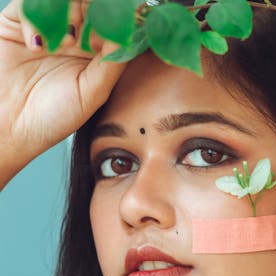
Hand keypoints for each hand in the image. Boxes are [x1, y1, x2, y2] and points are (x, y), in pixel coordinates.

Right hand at [0, 0, 125, 183]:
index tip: (121, 20)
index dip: (116, 17)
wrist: (10, 128)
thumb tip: (128, 36)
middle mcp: (73, 36)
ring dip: (68, 13)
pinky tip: (38, 46)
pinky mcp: (15, 24)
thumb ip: (112, 64)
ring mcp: (45, 27)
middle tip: (90, 30)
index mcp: (96, 51)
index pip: (111, 22)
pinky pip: (28, 5)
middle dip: (93, 10)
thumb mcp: (92, 93)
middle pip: (87, 6)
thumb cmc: (54, 117)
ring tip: (67, 41)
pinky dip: (36, 19)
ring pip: (61, 1)